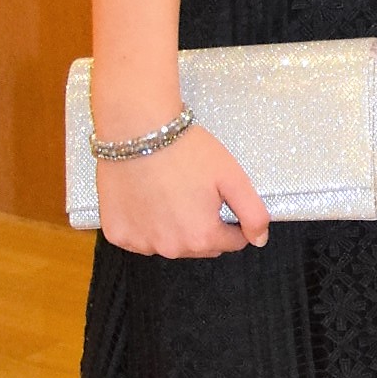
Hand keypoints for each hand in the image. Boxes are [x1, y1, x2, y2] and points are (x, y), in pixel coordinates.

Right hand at [95, 123, 268, 257]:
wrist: (137, 130)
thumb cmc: (186, 150)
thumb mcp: (233, 177)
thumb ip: (253, 213)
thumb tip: (259, 240)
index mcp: (202, 237)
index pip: (231, 242)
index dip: (232, 220)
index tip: (220, 198)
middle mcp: (170, 248)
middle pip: (200, 246)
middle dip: (203, 225)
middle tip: (194, 192)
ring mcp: (140, 243)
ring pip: (169, 244)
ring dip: (173, 227)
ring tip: (168, 192)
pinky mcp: (117, 234)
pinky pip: (139, 238)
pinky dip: (144, 224)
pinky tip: (146, 198)